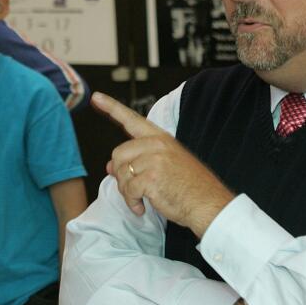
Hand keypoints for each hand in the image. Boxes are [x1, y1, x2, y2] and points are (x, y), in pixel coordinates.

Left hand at [93, 92, 233, 236]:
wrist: (208, 204)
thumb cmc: (190, 187)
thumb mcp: (165, 166)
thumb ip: (138, 161)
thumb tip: (109, 167)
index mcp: (160, 138)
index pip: (132, 119)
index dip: (112, 107)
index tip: (97, 97)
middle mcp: (156, 145)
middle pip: (118, 154)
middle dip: (121, 175)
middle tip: (134, 189)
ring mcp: (153, 160)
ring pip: (121, 174)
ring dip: (128, 192)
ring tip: (143, 199)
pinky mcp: (150, 177)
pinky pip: (128, 190)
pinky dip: (132, 202)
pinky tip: (143, 207)